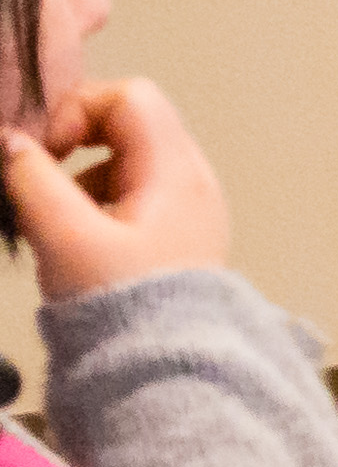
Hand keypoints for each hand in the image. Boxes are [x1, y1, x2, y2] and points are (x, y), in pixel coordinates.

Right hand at [4, 84, 233, 304]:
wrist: (167, 370)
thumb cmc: (119, 303)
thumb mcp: (65, 238)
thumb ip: (32, 181)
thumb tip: (11, 141)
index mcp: (176, 171)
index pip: (130, 96)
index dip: (77, 110)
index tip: (45, 154)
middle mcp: (191, 180)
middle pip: (128, 125)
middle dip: (74, 149)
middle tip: (41, 188)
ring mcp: (187, 208)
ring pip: (124, 163)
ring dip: (80, 182)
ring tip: (57, 231)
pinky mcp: (175, 235)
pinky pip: (130, 196)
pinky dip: (95, 207)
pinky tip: (77, 248)